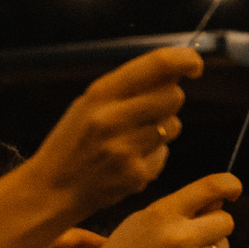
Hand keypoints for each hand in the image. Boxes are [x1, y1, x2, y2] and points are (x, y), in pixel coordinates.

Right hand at [23, 46, 203, 217]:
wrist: (53, 188)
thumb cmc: (73, 140)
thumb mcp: (88, 103)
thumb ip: (129, 85)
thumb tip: (177, 69)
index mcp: (101, 94)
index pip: (157, 65)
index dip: (185, 60)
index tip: (195, 64)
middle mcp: (114, 119)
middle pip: (174, 95)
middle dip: (169, 99)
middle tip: (149, 109)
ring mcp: (127, 148)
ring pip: (173, 125)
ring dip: (162, 127)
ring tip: (133, 136)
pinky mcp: (137, 174)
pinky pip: (164, 153)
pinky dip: (153, 154)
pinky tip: (128, 158)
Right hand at [58, 173, 241, 247]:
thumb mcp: (145, 218)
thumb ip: (182, 207)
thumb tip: (220, 202)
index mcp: (163, 213)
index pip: (212, 187)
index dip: (231, 185)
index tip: (233, 191)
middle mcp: (179, 237)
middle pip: (227, 221)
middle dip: (217, 223)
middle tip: (198, 230)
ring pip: (223, 245)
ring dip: (209, 246)